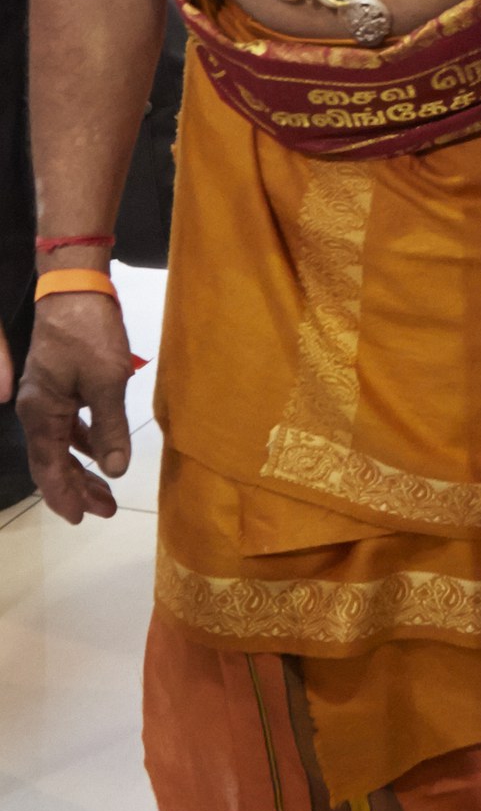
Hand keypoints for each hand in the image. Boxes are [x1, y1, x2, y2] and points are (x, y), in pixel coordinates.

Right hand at [16, 291, 135, 521]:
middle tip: (104, 511)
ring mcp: (45, 399)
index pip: (49, 467)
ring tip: (105, 492)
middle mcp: (36, 411)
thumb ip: (110, 428)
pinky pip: (67, 426)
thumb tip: (115, 470)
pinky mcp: (58, 387)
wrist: (75, 292)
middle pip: (52, 461)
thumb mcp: (108, 382)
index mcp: (41, 413)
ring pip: (60, 445)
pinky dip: (83, 444)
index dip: (65, 495)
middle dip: (77, 488)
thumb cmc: (91, 334)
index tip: (83, 518)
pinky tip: (101, 454)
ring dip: (81, 469)